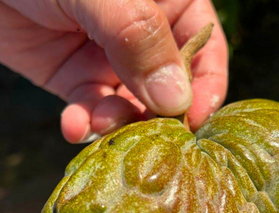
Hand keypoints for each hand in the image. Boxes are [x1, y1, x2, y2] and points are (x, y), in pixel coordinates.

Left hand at [0, 0, 227, 141]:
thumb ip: (139, 38)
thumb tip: (176, 100)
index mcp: (167, 5)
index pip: (203, 50)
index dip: (205, 87)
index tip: (194, 119)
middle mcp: (142, 39)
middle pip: (167, 90)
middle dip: (155, 115)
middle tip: (142, 134)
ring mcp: (110, 62)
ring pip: (130, 107)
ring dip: (117, 123)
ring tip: (97, 123)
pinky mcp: (77, 81)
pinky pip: (91, 112)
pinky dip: (84, 125)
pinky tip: (73, 126)